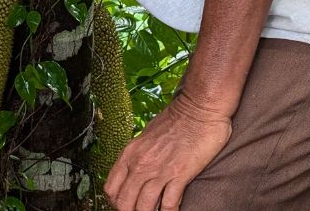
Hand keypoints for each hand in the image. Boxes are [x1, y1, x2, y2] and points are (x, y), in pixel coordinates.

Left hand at [103, 92, 232, 210]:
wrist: (198, 109)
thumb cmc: (175, 120)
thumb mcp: (146, 137)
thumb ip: (139, 155)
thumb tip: (135, 171)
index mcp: (129, 154)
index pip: (111, 188)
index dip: (116, 202)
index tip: (126, 206)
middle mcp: (140, 164)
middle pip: (124, 203)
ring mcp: (159, 170)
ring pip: (144, 207)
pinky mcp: (180, 174)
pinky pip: (170, 204)